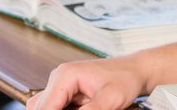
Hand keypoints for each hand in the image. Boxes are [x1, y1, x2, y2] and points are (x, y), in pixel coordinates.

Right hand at [26, 57, 147, 109]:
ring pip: (44, 108)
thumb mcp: (110, 100)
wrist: (136, 71)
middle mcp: (59, 78)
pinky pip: (54, 108)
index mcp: (65, 76)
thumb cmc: (126, 79)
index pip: (46, 108)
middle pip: (40, 108)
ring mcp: (61, 84)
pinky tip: (81, 109)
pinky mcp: (65, 92)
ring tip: (85, 107)